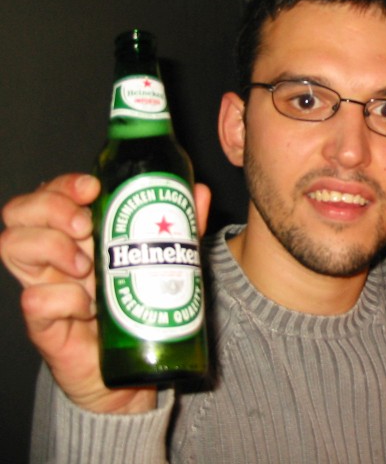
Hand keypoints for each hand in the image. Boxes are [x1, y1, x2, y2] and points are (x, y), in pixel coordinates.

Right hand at [0, 173, 210, 413]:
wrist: (136, 366)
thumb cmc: (142, 301)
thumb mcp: (168, 258)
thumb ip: (183, 225)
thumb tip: (201, 191)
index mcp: (76, 233)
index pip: (49, 193)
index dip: (63, 184)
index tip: (94, 188)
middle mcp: (52, 256)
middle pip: (20, 212)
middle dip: (51, 207)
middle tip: (85, 226)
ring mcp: (45, 287)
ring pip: (12, 245)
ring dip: (50, 245)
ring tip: (86, 265)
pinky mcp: (45, 324)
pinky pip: (35, 300)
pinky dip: (61, 296)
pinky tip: (86, 304)